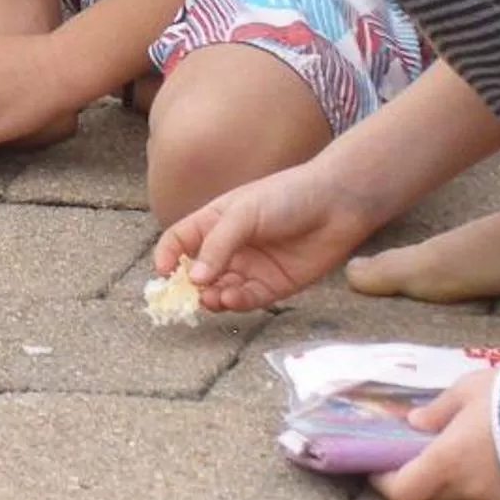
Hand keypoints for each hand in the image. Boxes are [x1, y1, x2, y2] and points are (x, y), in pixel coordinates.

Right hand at [152, 161, 368, 311]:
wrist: (336, 204)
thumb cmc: (286, 196)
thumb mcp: (243, 213)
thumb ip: (217, 245)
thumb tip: (194, 279)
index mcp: (215, 221)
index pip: (179, 241)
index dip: (167, 255)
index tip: (163, 272)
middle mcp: (229, 247)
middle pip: (197, 272)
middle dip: (188, 286)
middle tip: (185, 296)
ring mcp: (250, 268)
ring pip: (219, 290)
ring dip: (211, 297)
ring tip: (210, 299)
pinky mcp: (272, 286)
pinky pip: (246, 300)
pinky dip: (235, 302)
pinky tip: (230, 299)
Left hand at [368, 370, 499, 499]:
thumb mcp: (466, 392)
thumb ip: (438, 412)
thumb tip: (415, 423)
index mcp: (447, 461)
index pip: (403, 492)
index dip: (387, 484)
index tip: (381, 470)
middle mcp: (470, 489)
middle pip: (433, 496)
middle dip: (425, 478)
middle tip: (429, 453)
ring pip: (468, 497)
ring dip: (463, 479)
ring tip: (479, 448)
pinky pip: (497, 499)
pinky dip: (493, 484)